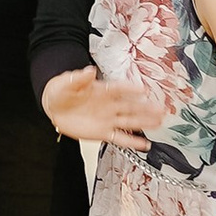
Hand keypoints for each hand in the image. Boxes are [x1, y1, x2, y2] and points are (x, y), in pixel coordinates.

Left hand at [42, 65, 158, 149]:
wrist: (54, 107)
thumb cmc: (62, 91)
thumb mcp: (67, 82)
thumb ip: (79, 79)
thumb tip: (88, 71)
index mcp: (101, 90)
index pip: (118, 89)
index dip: (130, 89)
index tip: (143, 89)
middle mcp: (108, 105)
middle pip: (131, 106)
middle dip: (146, 108)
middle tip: (161, 109)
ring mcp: (107, 119)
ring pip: (130, 122)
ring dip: (144, 122)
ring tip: (159, 122)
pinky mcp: (103, 133)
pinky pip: (120, 138)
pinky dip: (132, 142)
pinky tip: (144, 144)